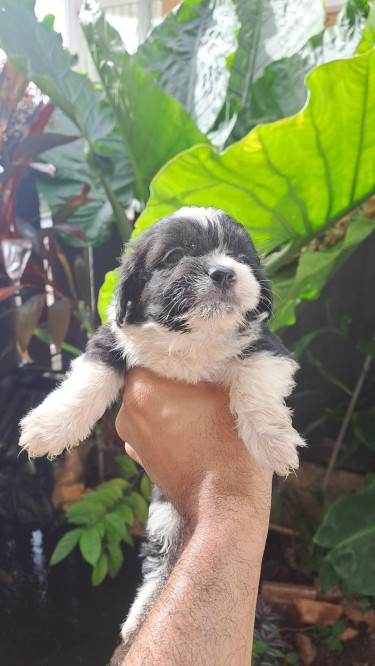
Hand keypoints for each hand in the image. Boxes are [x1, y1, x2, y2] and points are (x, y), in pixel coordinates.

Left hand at [116, 368, 271, 527]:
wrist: (223, 506)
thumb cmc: (230, 446)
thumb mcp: (231, 391)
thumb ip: (212, 365)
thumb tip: (210, 351)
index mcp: (142, 388)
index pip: (153, 353)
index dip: (179, 354)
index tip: (200, 358)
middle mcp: (126, 412)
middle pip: (151, 378)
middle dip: (176, 380)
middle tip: (207, 384)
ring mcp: (131, 437)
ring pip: (153, 403)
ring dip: (173, 402)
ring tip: (204, 412)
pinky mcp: (140, 456)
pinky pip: (154, 427)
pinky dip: (170, 425)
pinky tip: (196, 433)